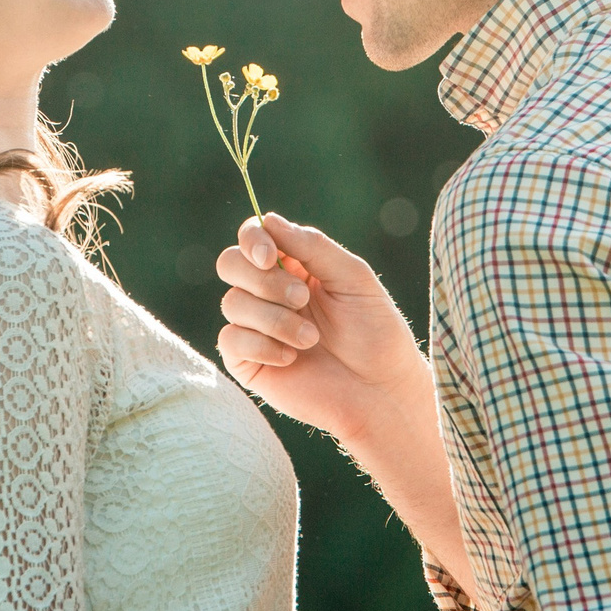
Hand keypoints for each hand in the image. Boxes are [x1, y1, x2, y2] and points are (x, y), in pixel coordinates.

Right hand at [214, 213, 434, 446]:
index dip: (252, 240)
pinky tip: (292, 358)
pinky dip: (262, 345)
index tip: (269, 256)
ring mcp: (255, 327)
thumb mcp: (352, 278)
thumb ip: (312, 246)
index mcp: (293, 267)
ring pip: (232, 303)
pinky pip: (230, 339)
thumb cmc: (375, 332)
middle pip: (230, 264)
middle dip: (264, 280)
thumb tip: (267, 219)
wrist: (380, 391)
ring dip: (274, 318)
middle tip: (302, 299)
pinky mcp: (248, 361)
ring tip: (311, 338)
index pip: (252, 238)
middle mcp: (268, 293)